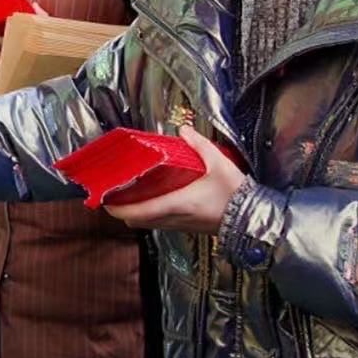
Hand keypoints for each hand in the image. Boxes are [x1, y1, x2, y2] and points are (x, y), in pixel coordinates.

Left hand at [104, 128, 246, 233]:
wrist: (254, 218)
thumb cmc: (235, 194)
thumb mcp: (219, 164)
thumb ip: (199, 144)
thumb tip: (183, 130)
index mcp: (175, 205)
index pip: (136, 212)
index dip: (115, 208)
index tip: (103, 198)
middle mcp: (173, 219)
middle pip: (136, 221)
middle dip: (121, 209)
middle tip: (112, 192)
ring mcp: (180, 225)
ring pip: (148, 224)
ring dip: (135, 212)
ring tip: (128, 193)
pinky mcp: (187, 227)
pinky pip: (160, 223)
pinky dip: (149, 214)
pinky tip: (152, 198)